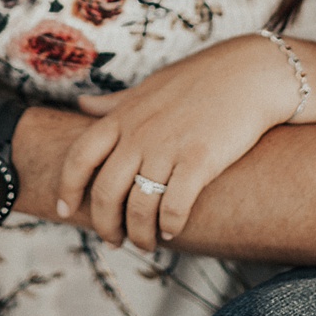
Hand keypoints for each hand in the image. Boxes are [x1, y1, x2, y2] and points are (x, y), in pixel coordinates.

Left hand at [56, 35, 293, 250]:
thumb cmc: (200, 79)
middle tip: (113, 241)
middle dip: (105, 225)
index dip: (67, 188)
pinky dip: (169, 227)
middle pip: (105, 192)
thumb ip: (115, 103)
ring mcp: (168, 147)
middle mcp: (139, 134)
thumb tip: (81, 104)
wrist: (250, 73)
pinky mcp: (200, 161)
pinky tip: (171, 231)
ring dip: (138, 234)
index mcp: (123, 116)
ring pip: (138, 207)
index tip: (65, 211)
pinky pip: (173, 207)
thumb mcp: (149, 86)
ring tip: (146, 243)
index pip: (79, 157)